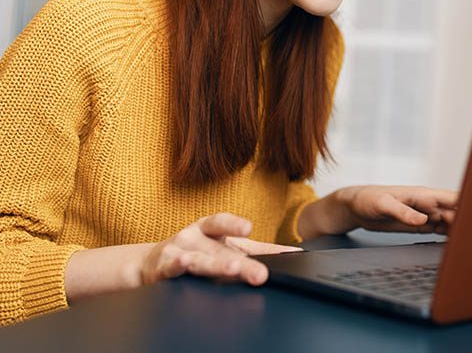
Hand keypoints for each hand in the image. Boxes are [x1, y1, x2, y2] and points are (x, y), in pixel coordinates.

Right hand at [139, 213, 299, 286]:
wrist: (152, 263)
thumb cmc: (198, 251)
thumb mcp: (226, 245)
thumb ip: (259, 249)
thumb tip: (294, 253)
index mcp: (210, 229)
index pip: (223, 223)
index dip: (234, 224)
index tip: (248, 228)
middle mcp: (194, 237)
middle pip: (220, 250)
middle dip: (241, 263)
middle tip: (261, 273)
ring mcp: (178, 251)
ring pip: (200, 260)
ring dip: (217, 265)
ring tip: (234, 269)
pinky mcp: (164, 267)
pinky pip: (173, 268)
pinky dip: (177, 266)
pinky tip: (183, 263)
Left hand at [335, 185, 457, 233]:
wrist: (356, 207)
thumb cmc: (367, 199)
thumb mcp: (383, 205)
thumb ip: (403, 212)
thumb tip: (424, 219)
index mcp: (423, 195)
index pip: (453, 198)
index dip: (469, 204)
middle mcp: (428, 204)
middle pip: (457, 212)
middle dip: (469, 220)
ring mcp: (426, 215)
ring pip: (451, 222)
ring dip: (461, 229)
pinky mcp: (421, 225)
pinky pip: (441, 230)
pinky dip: (450, 235)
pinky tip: (458, 243)